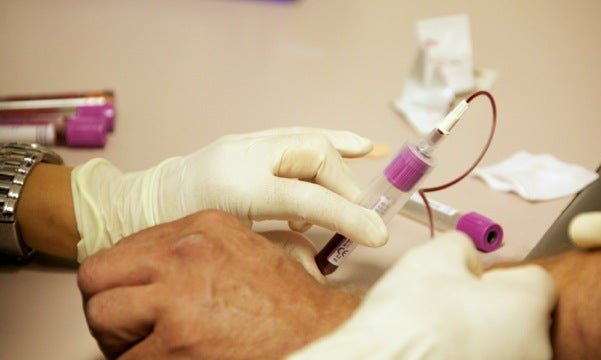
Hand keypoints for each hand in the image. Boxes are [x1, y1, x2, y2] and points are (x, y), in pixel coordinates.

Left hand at [72, 127, 387, 259]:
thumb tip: (322, 247)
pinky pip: (296, 135)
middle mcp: (245, 155)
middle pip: (314, 155)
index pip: (308, 199)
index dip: (349, 216)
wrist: (141, 205)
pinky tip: (355, 146)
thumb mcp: (229, 247)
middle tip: (358, 212)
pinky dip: (328, 141)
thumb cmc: (181, 234)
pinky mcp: (247, 140)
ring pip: (308, 137)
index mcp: (238, 188)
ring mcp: (246, 143)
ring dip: (341, 157)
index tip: (377, 236)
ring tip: (358, 176)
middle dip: (345, 184)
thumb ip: (278, 243)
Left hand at [77, 210, 358, 358]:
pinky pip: (127, 358)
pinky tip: (169, 359)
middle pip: (97, 276)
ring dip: (118, 337)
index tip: (133, 295)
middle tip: (126, 323)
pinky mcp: (178, 341)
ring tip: (145, 345)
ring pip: (102, 316)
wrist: (318, 332)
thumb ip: (197, 245)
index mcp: (201, 226)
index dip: (124, 279)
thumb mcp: (244, 247)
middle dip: (107, 303)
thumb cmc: (287, 299)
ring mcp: (178, 296)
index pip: (123, 248)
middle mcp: (184, 253)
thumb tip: (153, 262)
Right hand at [290, 231, 556, 359]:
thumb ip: (461, 246)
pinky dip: (471, 357)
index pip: (535, 280)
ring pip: (506, 345)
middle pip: (522, 316)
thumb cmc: (408, 323)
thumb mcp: (431, 258)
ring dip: (482, 337)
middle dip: (492, 308)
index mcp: (526, 306)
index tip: (474, 279)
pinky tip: (441, 354)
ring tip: (440, 335)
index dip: (500, 275)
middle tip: (450, 306)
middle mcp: (534, 348)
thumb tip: (466, 255)